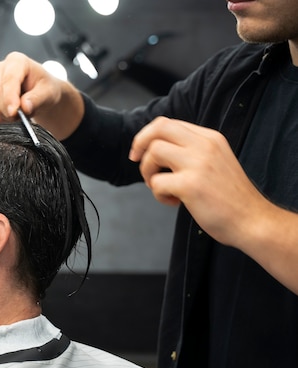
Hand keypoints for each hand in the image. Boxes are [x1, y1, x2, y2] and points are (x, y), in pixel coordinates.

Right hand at [0, 51, 83, 139]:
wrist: (42, 94)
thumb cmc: (45, 88)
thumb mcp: (48, 92)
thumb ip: (37, 98)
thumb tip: (24, 107)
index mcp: (17, 61)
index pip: (9, 79)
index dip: (10, 97)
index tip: (14, 112)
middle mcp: (2, 68)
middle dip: (8, 109)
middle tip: (23, 117)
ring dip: (7, 115)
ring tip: (23, 115)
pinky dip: (4, 118)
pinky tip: (15, 116)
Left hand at [128, 116, 266, 246]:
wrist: (252, 221)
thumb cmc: (230, 198)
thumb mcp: (215, 162)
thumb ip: (192, 152)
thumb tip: (156, 150)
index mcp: (210, 138)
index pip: (169, 123)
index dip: (148, 135)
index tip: (140, 152)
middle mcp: (205, 146)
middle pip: (159, 128)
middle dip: (140, 143)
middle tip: (136, 161)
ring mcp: (198, 164)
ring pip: (154, 152)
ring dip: (148, 172)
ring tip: (161, 187)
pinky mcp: (190, 185)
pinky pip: (156, 182)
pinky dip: (158, 194)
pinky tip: (174, 202)